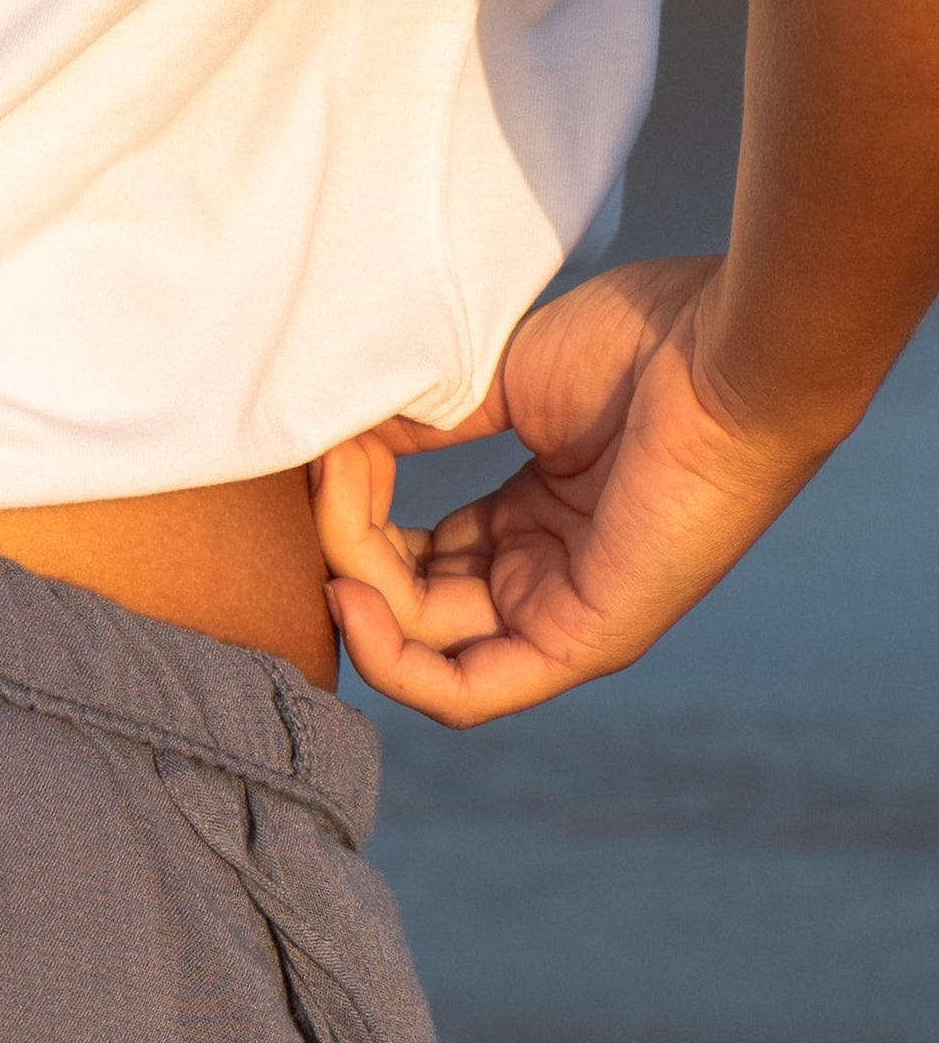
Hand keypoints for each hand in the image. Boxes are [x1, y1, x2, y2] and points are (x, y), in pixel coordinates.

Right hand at [314, 255, 826, 725]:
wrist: (721, 351)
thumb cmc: (636, 349)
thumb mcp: (495, 383)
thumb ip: (409, 429)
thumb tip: (321, 448)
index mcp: (530, 521)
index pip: (408, 558)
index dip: (349, 514)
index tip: (322, 446)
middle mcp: (542, 577)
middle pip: (404, 602)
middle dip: (343, 547)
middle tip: (322, 470)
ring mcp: (563, 614)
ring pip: (421, 645)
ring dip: (356, 581)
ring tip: (337, 499)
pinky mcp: (584, 642)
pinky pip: (470, 693)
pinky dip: (395, 662)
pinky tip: (351, 595)